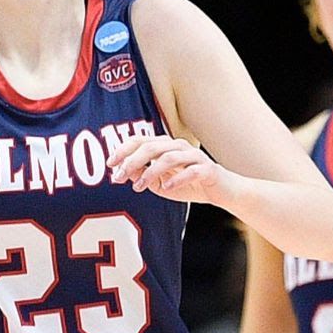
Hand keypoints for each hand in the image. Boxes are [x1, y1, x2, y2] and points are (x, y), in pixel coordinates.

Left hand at [109, 134, 226, 203]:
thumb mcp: (160, 183)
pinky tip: (166, 188)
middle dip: (132, 162)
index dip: (123, 150)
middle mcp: (179, 146)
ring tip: (139, 187)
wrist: (223, 192)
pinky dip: (177, 179)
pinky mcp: (208, 169)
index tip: (109, 164)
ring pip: (169, 157)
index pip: (141, 140)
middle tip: (118, 178)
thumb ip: (142, 175)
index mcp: (166, 146)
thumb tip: (122, 171)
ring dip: (150, 172)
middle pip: (151, 147)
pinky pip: (192, 170)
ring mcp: (195, 156)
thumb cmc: (189, 185)